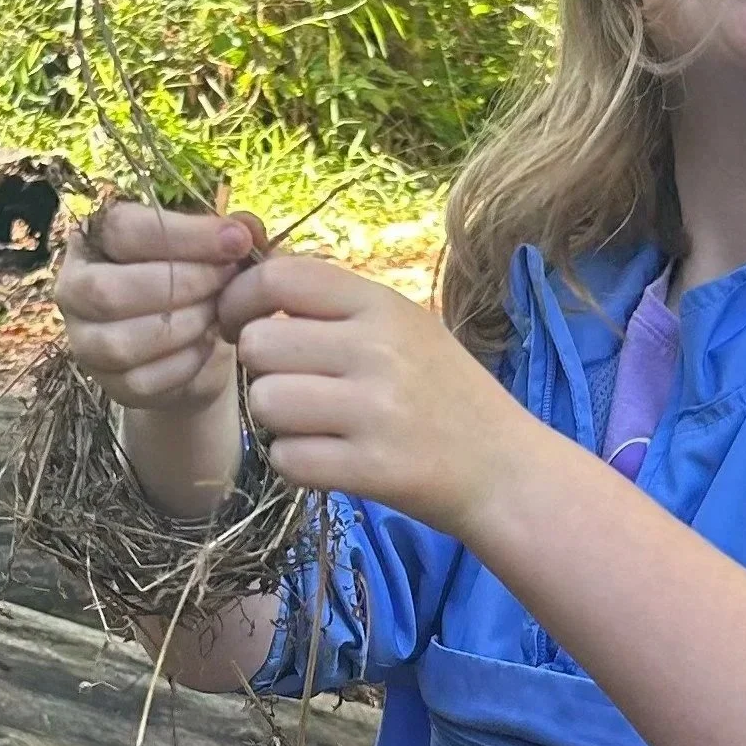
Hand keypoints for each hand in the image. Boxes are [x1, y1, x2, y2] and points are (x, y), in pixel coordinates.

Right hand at [54, 199, 260, 412]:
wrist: (197, 343)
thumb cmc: (199, 280)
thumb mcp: (216, 248)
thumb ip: (232, 231)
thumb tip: (245, 228)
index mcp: (94, 238)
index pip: (122, 229)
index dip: (184, 234)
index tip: (235, 240)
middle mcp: (74, 288)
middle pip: (111, 290)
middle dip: (185, 284)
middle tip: (228, 280)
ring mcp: (84, 341)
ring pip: (123, 342)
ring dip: (186, 325)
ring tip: (218, 312)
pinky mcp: (108, 383)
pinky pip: (143, 380)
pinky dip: (187, 363)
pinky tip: (208, 344)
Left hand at [219, 255, 542, 538]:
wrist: (505, 468)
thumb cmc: (444, 391)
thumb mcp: (405, 325)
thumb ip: (337, 303)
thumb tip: (255, 276)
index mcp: (383, 305)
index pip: (279, 277)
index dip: (240, 300)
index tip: (243, 326)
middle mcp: (378, 349)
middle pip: (259, 345)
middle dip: (261, 371)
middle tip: (294, 385)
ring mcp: (376, 410)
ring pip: (265, 403)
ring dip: (277, 421)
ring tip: (315, 425)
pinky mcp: (371, 467)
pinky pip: (286, 459)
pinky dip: (296, 464)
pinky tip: (329, 459)